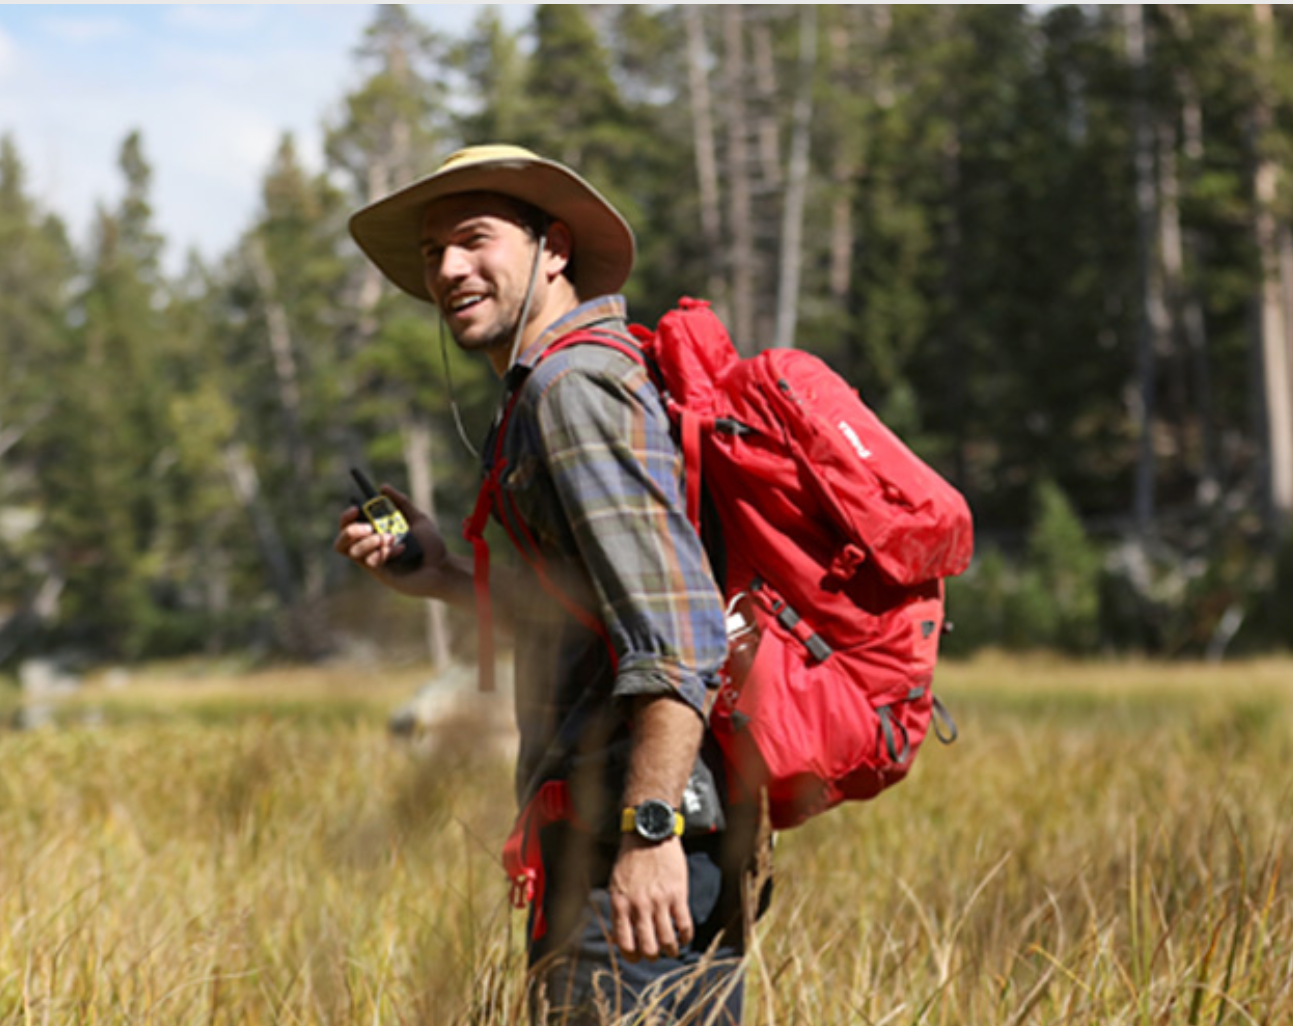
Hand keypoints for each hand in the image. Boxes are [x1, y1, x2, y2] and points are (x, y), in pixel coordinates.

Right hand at [333, 484, 451, 598]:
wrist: (443, 567)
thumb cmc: (431, 546)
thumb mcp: (418, 519)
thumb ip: (401, 503)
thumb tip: (383, 487)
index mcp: (377, 533)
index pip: (350, 525)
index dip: (347, 516)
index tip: (356, 508)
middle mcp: (372, 547)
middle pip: (342, 539)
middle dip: (351, 530)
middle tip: (370, 527)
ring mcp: (374, 561)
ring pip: (351, 550)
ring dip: (370, 541)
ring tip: (391, 538)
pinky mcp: (379, 573)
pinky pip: (368, 561)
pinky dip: (385, 552)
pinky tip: (401, 551)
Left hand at [608, 835, 691, 960]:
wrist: (649, 833)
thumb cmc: (630, 859)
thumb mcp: (616, 884)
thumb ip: (618, 910)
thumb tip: (618, 939)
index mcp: (620, 904)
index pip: (625, 944)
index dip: (632, 957)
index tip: (638, 956)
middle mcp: (639, 906)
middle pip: (648, 948)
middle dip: (653, 956)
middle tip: (657, 953)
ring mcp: (659, 900)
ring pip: (668, 940)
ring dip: (671, 950)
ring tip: (672, 948)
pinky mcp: (678, 893)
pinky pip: (684, 925)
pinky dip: (686, 936)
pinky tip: (684, 936)